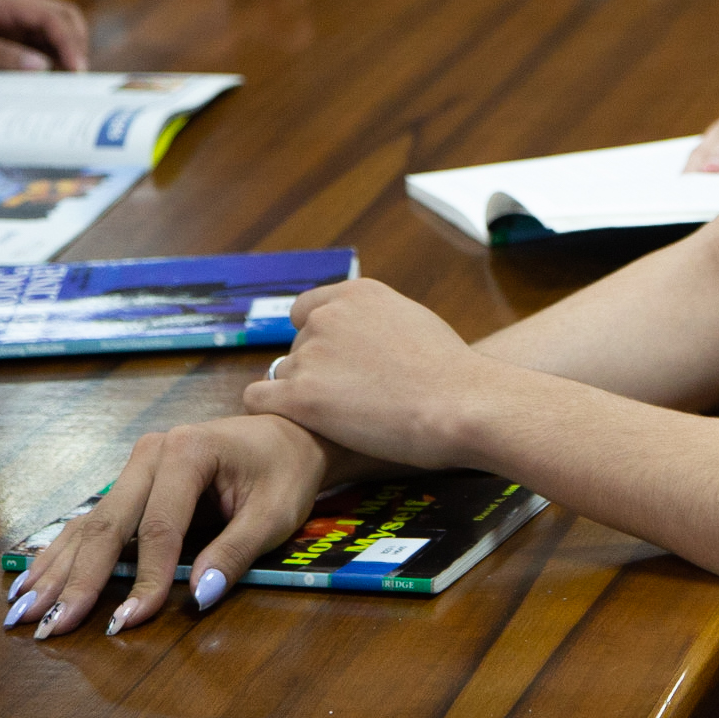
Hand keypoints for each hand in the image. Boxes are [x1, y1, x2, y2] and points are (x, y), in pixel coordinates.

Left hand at [0, 0, 88, 71]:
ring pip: (48, 33)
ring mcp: (3, 22)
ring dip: (61, 52)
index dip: (70, 41)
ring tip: (65, 80)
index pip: (51, 16)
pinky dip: (42, 60)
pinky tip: (41, 79)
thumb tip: (41, 67)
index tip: (77, 69)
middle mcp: (7, 8)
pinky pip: (29, 46)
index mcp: (0, 0)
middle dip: (74, 43)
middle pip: (59, 18)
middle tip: (77, 76)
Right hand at [4, 414, 348, 638]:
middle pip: (110, 524)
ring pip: (91, 522)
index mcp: (188, 450)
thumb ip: (236, 552)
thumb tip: (198, 598)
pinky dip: (64, 552)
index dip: (144, 578)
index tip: (127, 623)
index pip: (159, 526)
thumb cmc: (285, 473)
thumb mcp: (275, 513)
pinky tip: (33, 579)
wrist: (288, 435)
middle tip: (47, 624)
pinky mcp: (132, 482)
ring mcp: (137, 465)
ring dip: (57, 569)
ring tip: (21, 609)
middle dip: (78, 579)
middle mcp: (152, 451)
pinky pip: (93, 519)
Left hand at [245, 279, 487, 470]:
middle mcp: (327, 317)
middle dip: (314, 369)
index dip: (319, 338)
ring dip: (300, 395)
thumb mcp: (414, 321)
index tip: (336, 363)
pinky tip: (297, 424)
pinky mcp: (300, 396)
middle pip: (297, 345)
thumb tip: (365, 337)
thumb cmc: (451, 373)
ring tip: (335, 419)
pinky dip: (272, 411)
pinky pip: (258, 398)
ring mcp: (311, 355)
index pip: (308, 310)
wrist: (459, 404)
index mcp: (357, 293)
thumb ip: (377, 322)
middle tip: (348, 399)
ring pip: (281, 375)